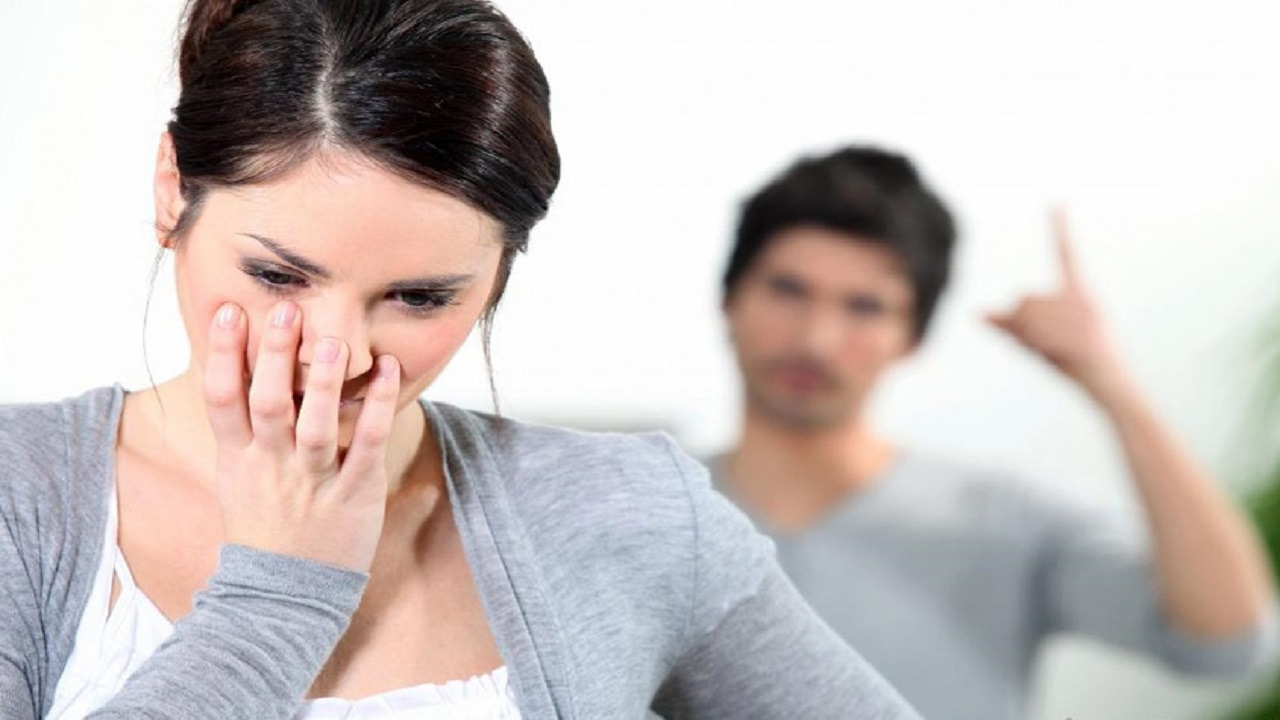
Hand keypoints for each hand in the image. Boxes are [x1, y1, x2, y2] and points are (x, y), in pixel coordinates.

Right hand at [201, 300, 400, 571]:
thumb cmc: (266, 528)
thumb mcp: (237, 478)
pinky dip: (378, 407)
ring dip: (323, 383)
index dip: (221, 354)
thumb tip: (238, 365)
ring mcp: (312, 482)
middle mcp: (271, 467)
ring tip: (332, 342)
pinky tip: (388, 371)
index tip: (227, 310)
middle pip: (267, 404)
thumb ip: (242, 428)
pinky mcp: (354, 494)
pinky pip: (367, 445)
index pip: (222, 399)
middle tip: (284, 309)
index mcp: (237, 459)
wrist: (285, 597)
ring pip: (316, 427)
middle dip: (272, 356)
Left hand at [986, 209, 1131, 399]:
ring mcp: (1075, 310)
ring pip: (1021, 314)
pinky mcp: (1070, 327)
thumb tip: (976, 314)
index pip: (1066, 254)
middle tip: (1049, 344)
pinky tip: (1052, 351)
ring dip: (1024, 335)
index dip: (1059, 228)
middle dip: (1023, 324)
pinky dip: (1027, 339)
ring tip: (1053, 350)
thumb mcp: (1046, 341)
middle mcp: (1078, 295)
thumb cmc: (1076, 364)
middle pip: (1023, 299)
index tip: (1056, 203)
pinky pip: (1029, 327)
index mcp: (1081, 293)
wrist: (1110, 382)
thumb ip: (1012, 325)